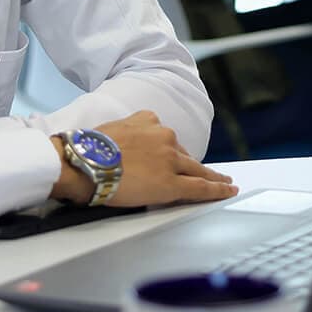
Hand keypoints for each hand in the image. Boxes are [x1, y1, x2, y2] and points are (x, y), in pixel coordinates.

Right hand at [50, 111, 236, 207]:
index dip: (172, 151)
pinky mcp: (172, 183)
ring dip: (212, 176)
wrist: (84, 162)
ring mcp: (170, 160)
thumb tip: (122, 148)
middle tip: (206, 172)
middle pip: (184, 154)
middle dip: (193, 165)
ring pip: (197, 169)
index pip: (165, 139)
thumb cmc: (88, 149)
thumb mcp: (111, 128)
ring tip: (224, 183)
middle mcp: (164, 137)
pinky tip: (227, 190)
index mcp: (148, 121)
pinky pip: (200, 186)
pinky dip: (217, 189)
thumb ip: (127, 134)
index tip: (176, 156)